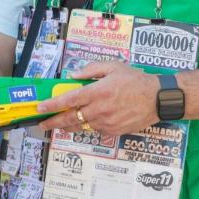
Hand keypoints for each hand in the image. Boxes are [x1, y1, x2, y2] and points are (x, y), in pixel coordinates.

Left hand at [37, 61, 159, 136]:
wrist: (158, 99)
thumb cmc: (135, 80)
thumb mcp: (113, 67)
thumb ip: (91, 70)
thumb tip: (73, 76)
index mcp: (98, 92)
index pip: (69, 100)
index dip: (52, 105)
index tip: (40, 108)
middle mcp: (100, 109)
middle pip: (70, 118)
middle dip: (53, 122)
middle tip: (42, 124)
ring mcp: (106, 122)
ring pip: (81, 125)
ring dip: (69, 125)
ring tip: (59, 123)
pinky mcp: (113, 131)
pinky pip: (95, 129)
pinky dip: (88, 124)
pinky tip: (87, 120)